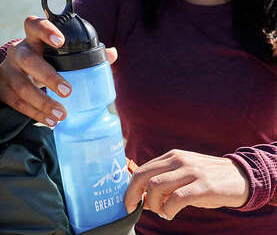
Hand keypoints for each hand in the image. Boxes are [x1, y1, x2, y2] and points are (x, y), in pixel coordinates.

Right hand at [0, 16, 117, 125]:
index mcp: (32, 39)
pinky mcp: (2, 90)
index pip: (34, 25)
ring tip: (61, 115)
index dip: (46, 30)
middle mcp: (18, 52)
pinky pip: (18, 104)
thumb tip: (112, 54)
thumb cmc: (42, 60)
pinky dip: (36, 114)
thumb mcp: (55, 53)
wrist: (10, 72)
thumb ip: (83, 53)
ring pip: (22, 86)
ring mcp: (8, 71)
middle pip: (28, 60)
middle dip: (48, 76)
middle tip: (68, 91)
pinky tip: (51, 121)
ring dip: (42, 103)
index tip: (61, 41)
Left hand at [124, 149, 249, 219]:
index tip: (128, 202)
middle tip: (133, 209)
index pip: (142, 169)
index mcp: (172, 156)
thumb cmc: (207, 178)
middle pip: (144, 176)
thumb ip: (164, 181)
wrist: (241, 177)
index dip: (130, 187)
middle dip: (133, 194)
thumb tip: (143, 199)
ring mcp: (191, 172)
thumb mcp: (184, 173)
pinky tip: (171, 214)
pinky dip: (169, 210)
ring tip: (161, 211)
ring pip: (156, 186)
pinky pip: (177, 199)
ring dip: (153, 204)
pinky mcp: (203, 186)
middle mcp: (179, 160)